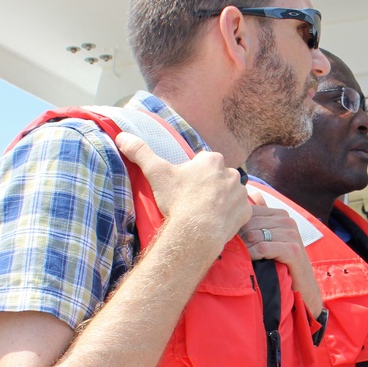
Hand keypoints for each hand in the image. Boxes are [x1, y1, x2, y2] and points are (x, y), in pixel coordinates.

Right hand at [116, 132, 250, 255]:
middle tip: (193, 199)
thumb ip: (140, 152)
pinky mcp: (245, 212)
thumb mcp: (156, 173)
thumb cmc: (178, 200)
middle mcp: (232, 173)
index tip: (184, 185)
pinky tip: (218, 221)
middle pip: (218, 176)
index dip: (193, 173)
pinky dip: (231, 215)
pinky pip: (240, 211)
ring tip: (205, 212)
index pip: (204, 161)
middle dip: (209, 185)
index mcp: (212, 160)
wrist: (197, 231)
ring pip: (231, 192)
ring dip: (222, 199)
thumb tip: (122, 136)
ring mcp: (241, 193)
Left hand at [242, 190, 322, 314]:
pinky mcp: (292, 250)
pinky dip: (252, 256)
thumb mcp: (271, 240)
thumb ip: (259, 222)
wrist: (303, 285)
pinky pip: (262, 248)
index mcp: (281, 215)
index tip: (230, 241)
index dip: (237, 226)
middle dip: (238, 239)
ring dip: (244, 249)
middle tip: (232, 252)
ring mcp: (292, 234)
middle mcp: (288, 221)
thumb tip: (246, 202)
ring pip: (254, 236)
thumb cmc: (282, 263)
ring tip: (240, 259)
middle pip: (249, 224)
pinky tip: (250, 262)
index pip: (250, 212)